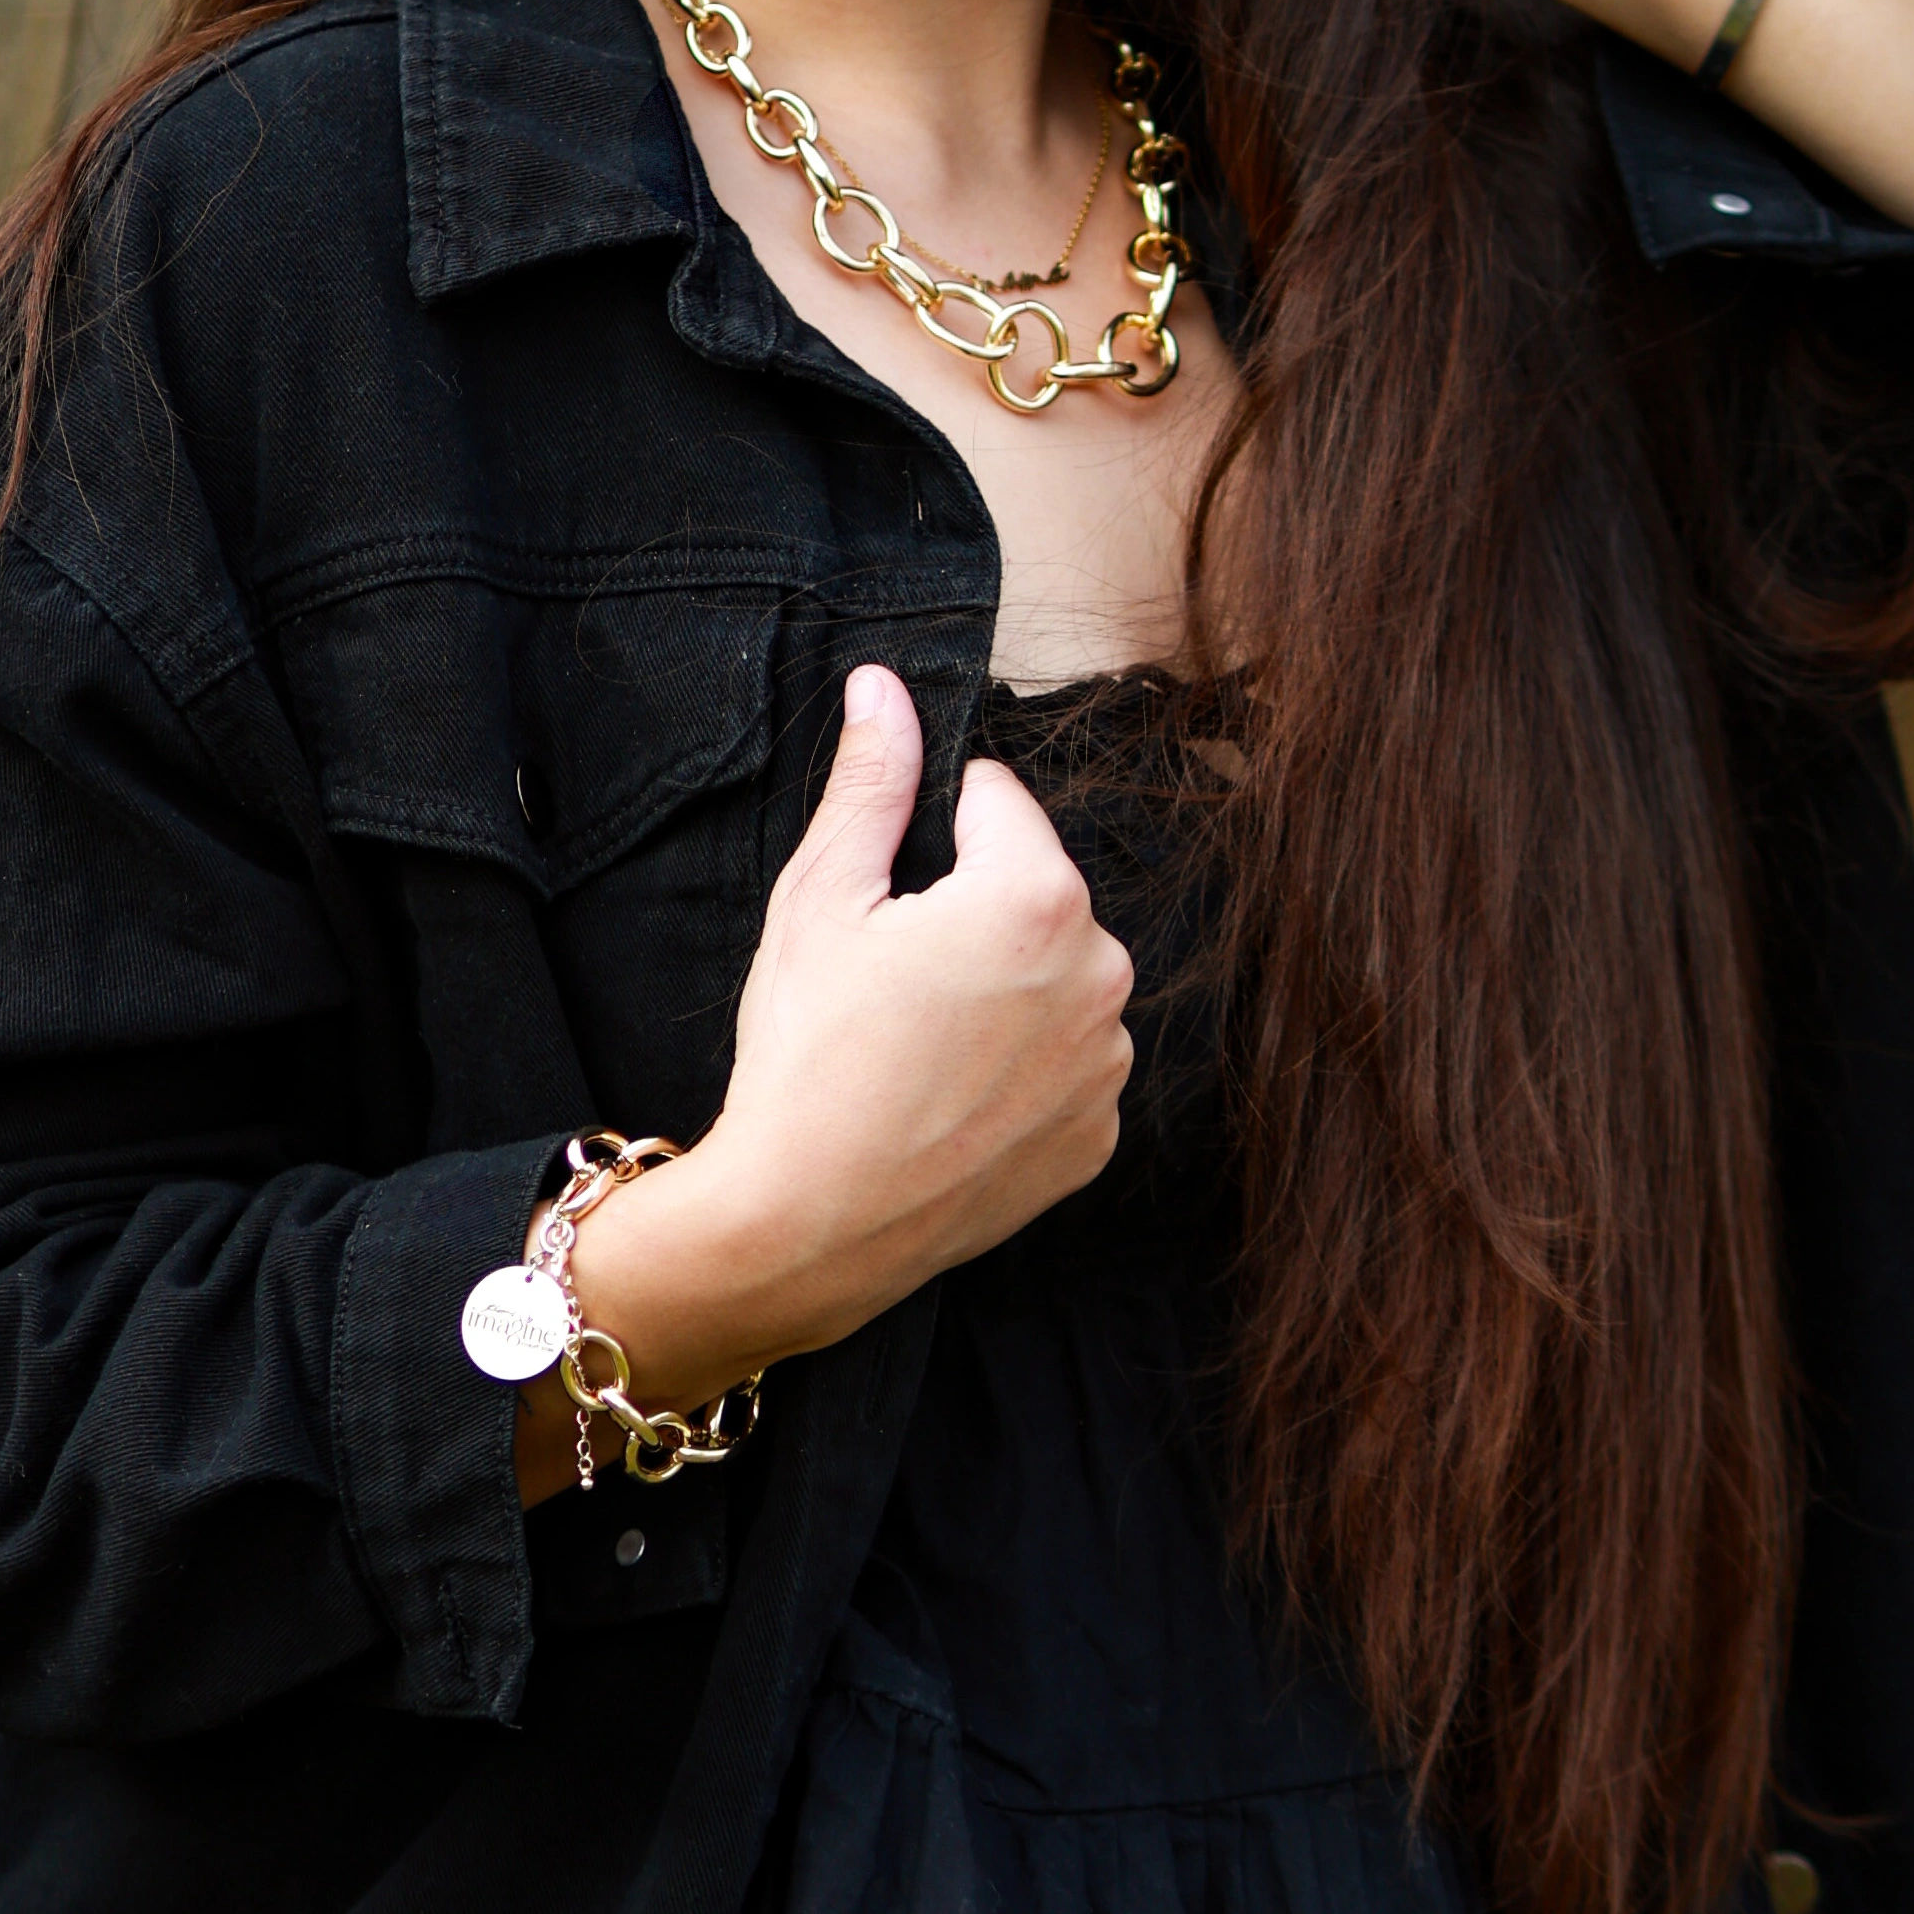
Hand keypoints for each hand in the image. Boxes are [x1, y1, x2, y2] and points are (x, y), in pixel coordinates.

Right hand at [531, 665, 1131, 1489]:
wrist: (807, 1226)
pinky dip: (1015, 1067)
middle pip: (1031, 888)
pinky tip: (946, 1096)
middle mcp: (1103, 973)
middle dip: (969, 911)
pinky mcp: (1097, 1135)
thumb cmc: (807, 1055)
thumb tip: (885, 686)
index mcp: (1040, 896)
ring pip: (1052, 975)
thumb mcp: (822, 897)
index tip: (881, 902)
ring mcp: (1106, 1064)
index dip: (923, 837)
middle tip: (888, 980)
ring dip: (1000, 988)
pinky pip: (1062, 1061)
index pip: (992, 800)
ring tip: (914, 1045)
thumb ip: (872, 781)